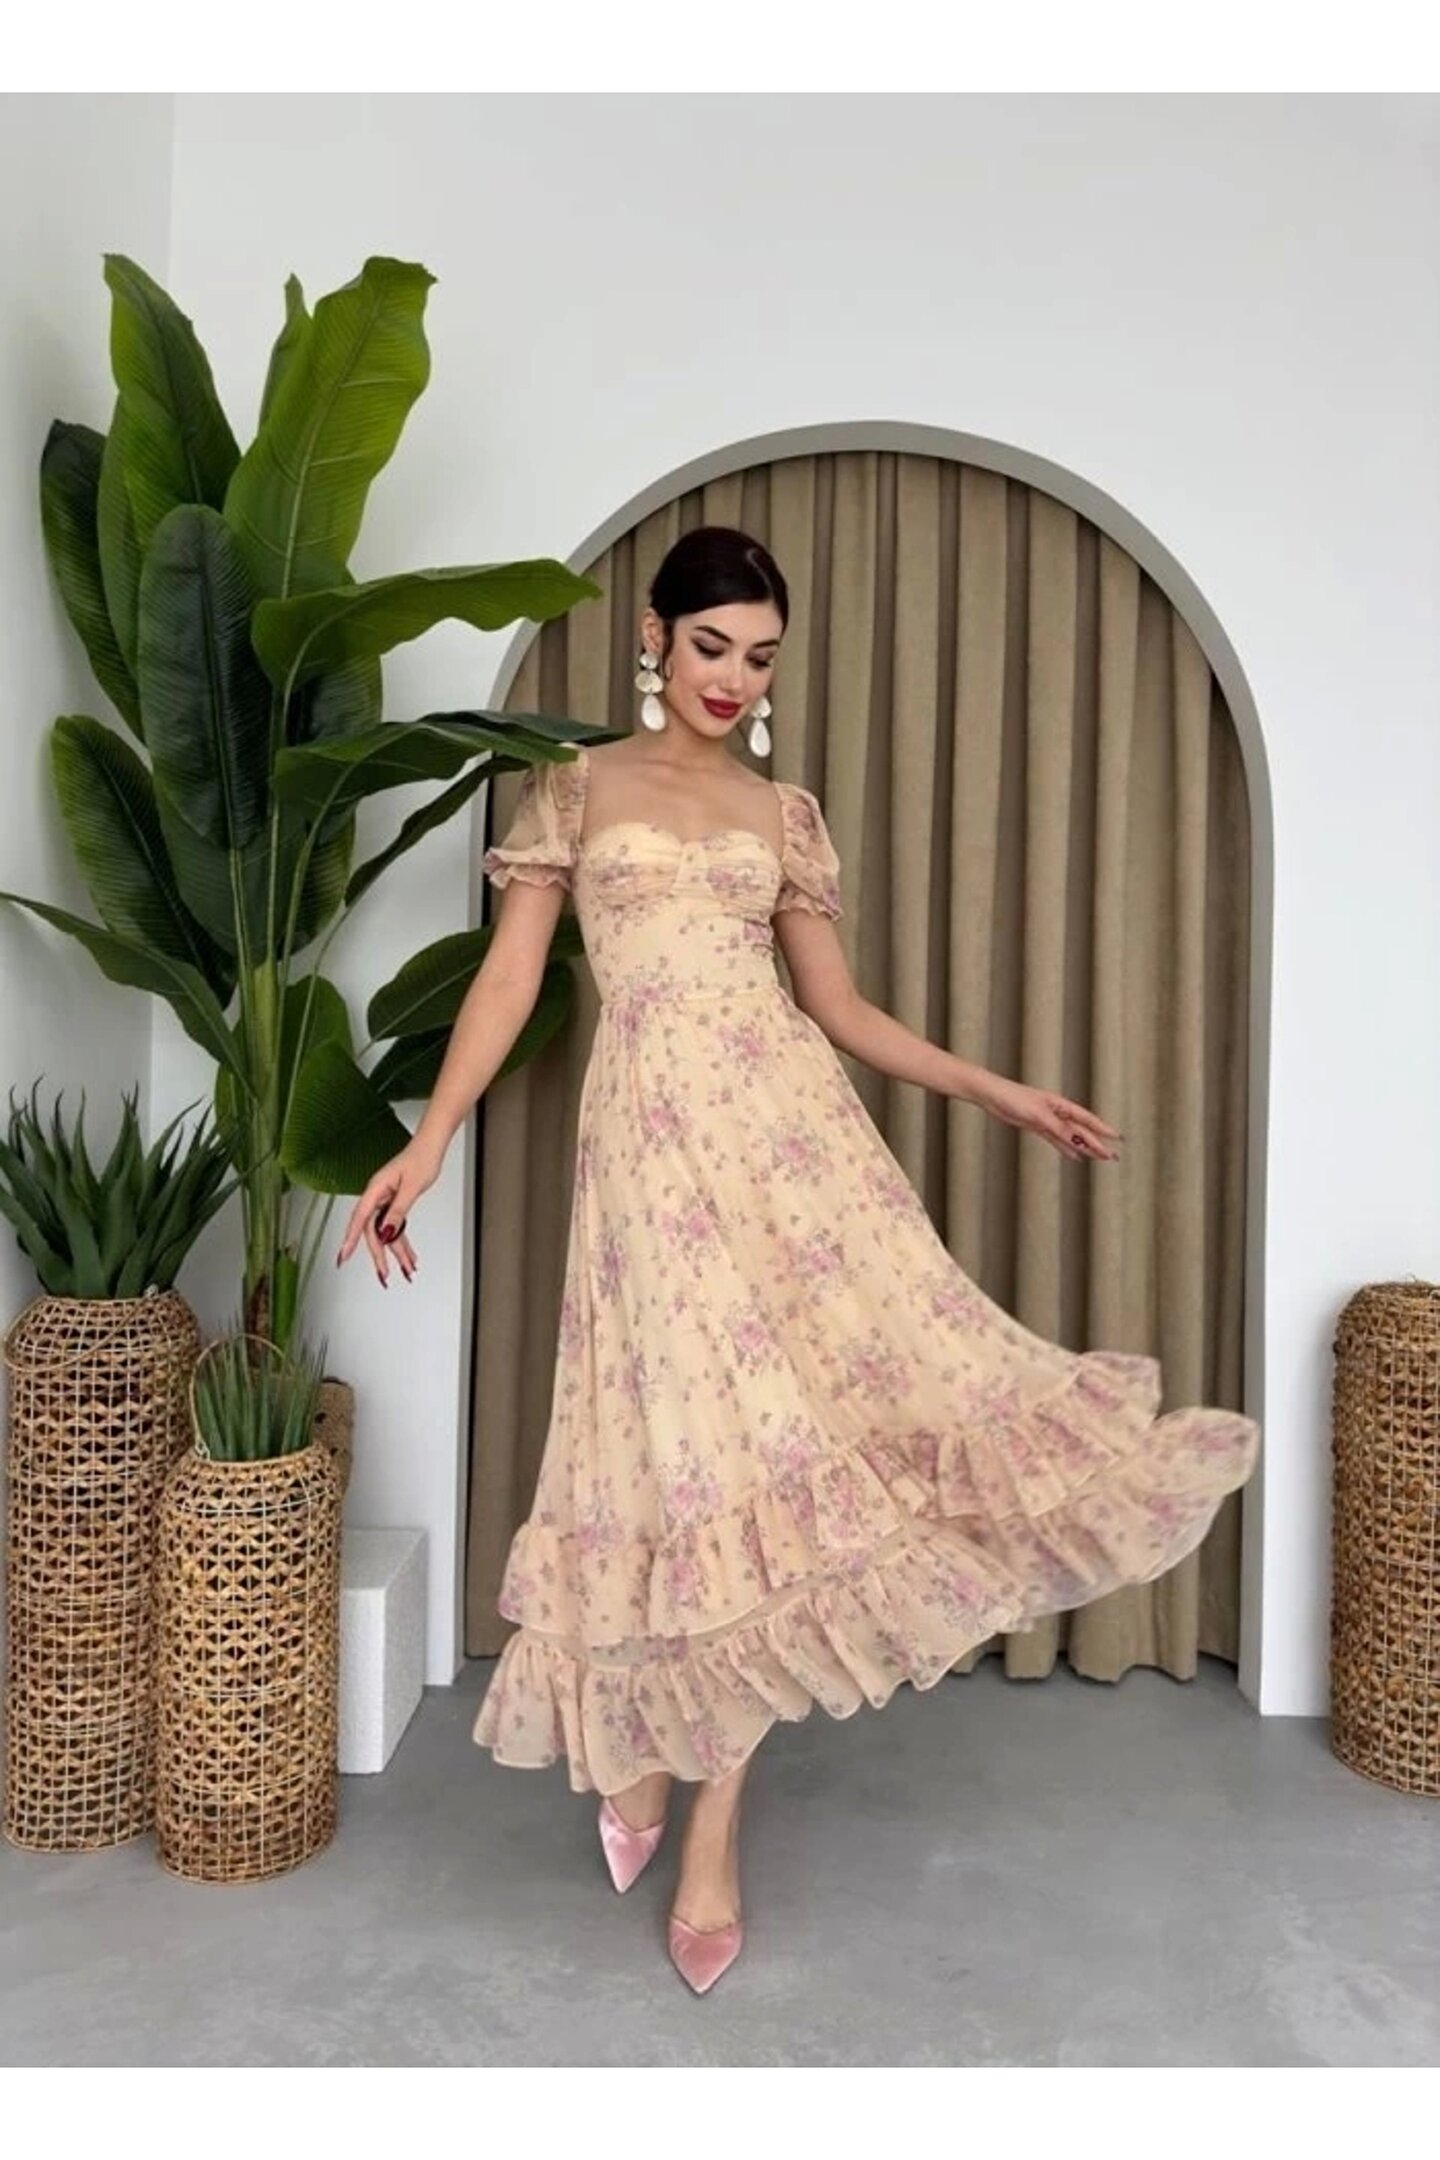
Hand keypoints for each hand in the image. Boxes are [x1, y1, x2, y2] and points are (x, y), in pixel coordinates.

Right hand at [335, 1136, 444, 1286]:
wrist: (431, 1147)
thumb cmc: (421, 1159)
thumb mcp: (411, 1187)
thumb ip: (398, 1211)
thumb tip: (385, 1231)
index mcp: (376, 1189)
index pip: (360, 1219)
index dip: (351, 1239)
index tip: (344, 1255)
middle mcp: (377, 1196)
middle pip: (373, 1231)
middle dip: (379, 1254)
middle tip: (384, 1273)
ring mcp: (385, 1201)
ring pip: (385, 1232)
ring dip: (396, 1252)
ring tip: (405, 1269)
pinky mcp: (394, 1203)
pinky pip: (394, 1227)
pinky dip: (402, 1242)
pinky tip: (409, 1255)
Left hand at [972, 1075, 1122, 1162]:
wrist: (991, 1095)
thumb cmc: (1014, 1098)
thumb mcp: (1038, 1115)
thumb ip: (1058, 1129)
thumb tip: (1077, 1142)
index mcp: (1060, 1105)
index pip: (1087, 1119)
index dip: (1103, 1129)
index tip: (1118, 1138)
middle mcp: (1057, 1113)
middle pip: (1082, 1131)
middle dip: (1098, 1144)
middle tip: (1112, 1157)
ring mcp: (1047, 1120)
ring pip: (1071, 1137)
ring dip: (1085, 1148)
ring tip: (1099, 1159)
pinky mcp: (1036, 1126)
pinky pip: (1056, 1140)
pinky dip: (1066, 1148)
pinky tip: (1075, 1157)